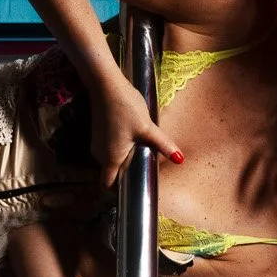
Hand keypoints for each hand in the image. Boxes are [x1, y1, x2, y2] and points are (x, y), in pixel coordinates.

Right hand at [90, 75, 183, 190]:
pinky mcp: (97, 133)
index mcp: (111, 158)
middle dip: (126, 173)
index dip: (118, 192)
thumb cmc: (125, 107)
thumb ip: (163, 145)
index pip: (107, 185)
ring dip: (123, 159)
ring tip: (139, 151)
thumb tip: (180, 159)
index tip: (132, 190)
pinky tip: (131, 137)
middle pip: (111, 173)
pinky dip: (118, 148)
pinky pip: (108, 148)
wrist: (106, 84)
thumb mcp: (147, 128)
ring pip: (110, 159)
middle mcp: (100, 154)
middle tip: (143, 168)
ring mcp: (96, 143)